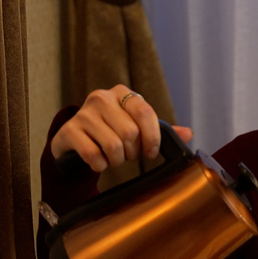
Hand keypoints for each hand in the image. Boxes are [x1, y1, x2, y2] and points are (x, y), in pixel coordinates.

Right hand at [51, 84, 192, 171]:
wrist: (74, 140)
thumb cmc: (110, 131)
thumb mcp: (135, 126)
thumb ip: (160, 130)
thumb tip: (188, 133)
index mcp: (122, 93)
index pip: (145, 112)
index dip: (152, 137)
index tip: (151, 152)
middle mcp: (101, 98)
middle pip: (130, 132)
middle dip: (133, 152)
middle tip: (128, 155)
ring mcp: (83, 113)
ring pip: (113, 145)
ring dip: (117, 160)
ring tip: (114, 158)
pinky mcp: (69, 131)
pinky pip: (93, 155)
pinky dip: (100, 165)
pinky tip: (99, 162)